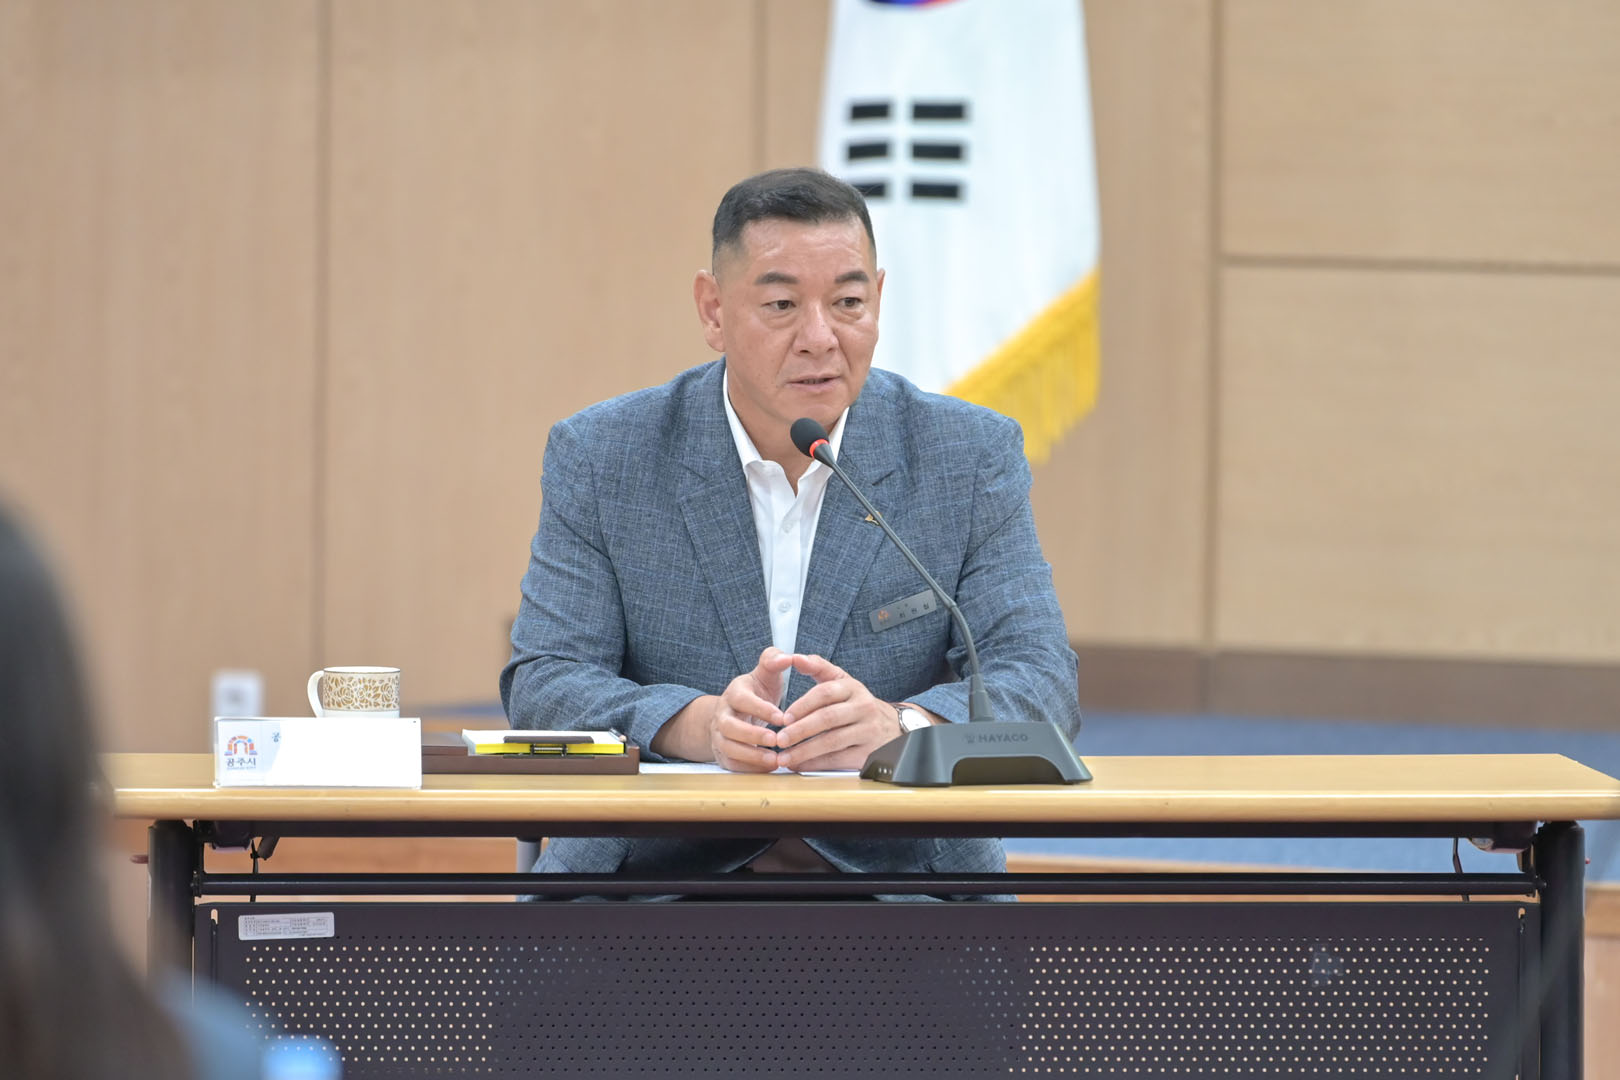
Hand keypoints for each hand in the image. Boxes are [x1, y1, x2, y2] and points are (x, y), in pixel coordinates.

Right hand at [653, 647, 794, 771]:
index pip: (742, 700)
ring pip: (728, 748)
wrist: (736, 712)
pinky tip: (770, 768)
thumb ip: (774, 661)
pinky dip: (749, 768)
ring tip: (776, 761)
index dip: (761, 709)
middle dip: (753, 735)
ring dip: (752, 756)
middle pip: (730, 727)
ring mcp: (719, 735)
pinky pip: (731, 764)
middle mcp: (722, 714)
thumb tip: (788, 657)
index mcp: (734, 693)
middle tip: (777, 741)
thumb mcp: (764, 674)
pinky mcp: (723, 753)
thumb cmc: (757, 692)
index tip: (783, 718)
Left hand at [774, 653, 905, 771]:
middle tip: (780, 739)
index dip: (802, 705)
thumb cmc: (856, 703)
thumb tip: (796, 657)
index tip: (783, 717)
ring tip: (785, 757)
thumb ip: (818, 667)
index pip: (825, 693)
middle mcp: (863, 707)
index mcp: (853, 688)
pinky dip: (816, 764)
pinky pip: (839, 759)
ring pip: (832, 741)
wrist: (891, 726)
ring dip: (805, 751)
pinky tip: (800, 764)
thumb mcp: (842, 681)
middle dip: (801, 730)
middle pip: (828, 718)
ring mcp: (868, 731)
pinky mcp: (868, 752)